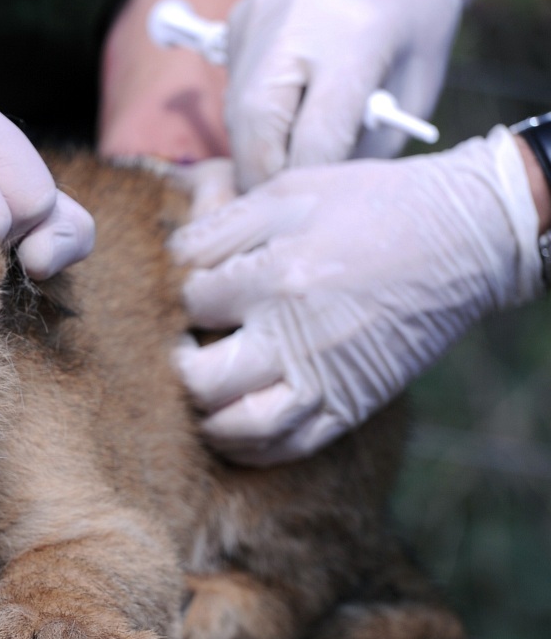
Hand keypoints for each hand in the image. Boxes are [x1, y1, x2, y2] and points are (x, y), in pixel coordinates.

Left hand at [170, 127, 543, 465]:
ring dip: (205, 417)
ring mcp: (325, 377)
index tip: (183, 294)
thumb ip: (223, 226)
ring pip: (238, 426)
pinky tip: (231, 427)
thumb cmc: (371, 205)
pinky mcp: (350, 404)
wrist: (466, 236)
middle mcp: (296, 333)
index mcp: (277, 274)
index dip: (175, 298)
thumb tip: (172, 256)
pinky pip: (288, 445)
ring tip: (200, 393)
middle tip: (180, 349)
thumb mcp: (291, 191)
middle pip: (200, 378)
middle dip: (177, 366)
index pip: (189, 303)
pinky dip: (249, 447)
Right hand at [224, 0, 491, 191]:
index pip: (315, 137)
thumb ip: (368, 145)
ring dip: (254, 148)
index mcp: (355, 37)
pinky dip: (251, 116)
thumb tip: (315, 190)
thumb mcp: (414, 89)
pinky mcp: (239, 18)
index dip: (312, 182)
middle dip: (262, 175)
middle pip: (256, 125)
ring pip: (236, 111)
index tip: (310, 211)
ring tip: (281, 162)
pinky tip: (280, 115)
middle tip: (273, 205)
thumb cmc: (412, 25)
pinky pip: (233, 86)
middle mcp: (296, 20)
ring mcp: (259, 16)